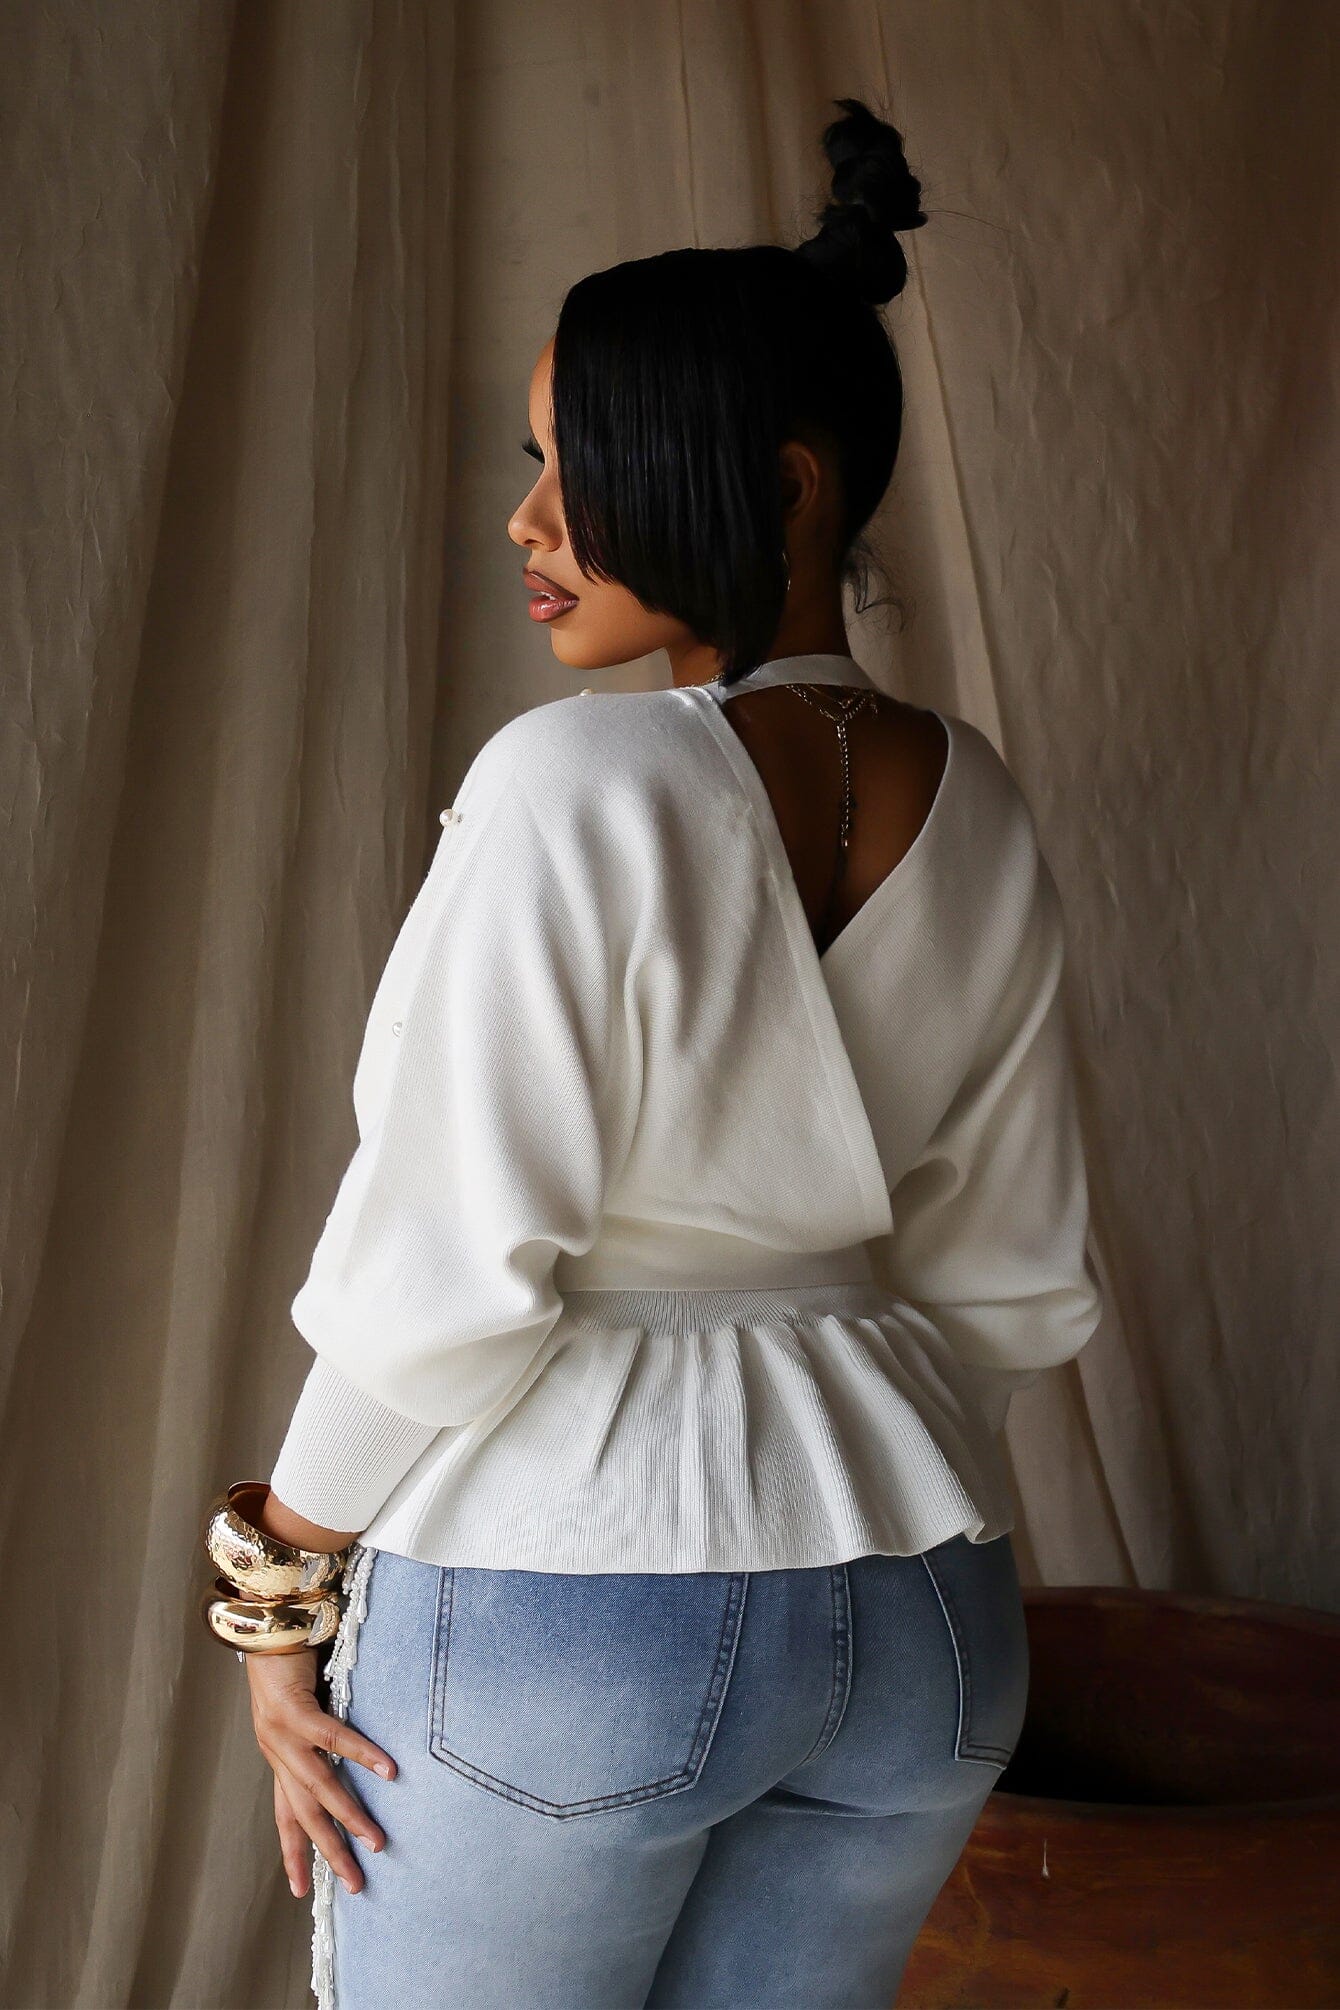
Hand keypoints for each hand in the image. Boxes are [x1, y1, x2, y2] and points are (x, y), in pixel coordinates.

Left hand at [246, 1646, 396, 1897]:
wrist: (266, 1621)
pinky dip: (361, 1755)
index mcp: (279, 1754)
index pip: (286, 1815)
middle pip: (304, 1815)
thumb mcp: (308, 1703)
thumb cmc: (291, 1656)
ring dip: (349, 1818)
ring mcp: (281, 1734)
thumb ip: (324, 1728)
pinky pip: (332, 1738)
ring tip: (377, 1841)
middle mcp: (276, 1751)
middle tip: (357, 1886)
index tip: (301, 1891)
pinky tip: (388, 1769)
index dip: (293, 1852)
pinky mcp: (293, 1710)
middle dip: (329, 1853)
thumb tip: (358, 1747)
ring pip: (319, 1787)